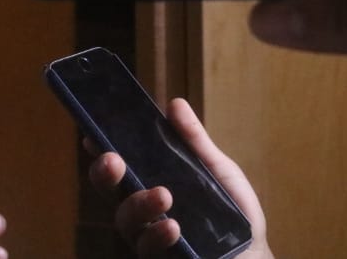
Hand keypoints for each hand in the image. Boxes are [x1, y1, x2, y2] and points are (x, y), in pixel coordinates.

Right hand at [88, 98, 272, 258]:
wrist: (254, 254)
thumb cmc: (234, 213)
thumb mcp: (217, 170)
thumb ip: (194, 141)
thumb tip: (175, 103)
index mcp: (149, 183)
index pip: (117, 167)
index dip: (100, 150)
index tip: (92, 135)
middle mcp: (142, 210)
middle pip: (110, 192)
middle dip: (104, 174)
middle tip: (113, 160)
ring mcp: (149, 237)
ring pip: (126, 221)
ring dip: (139, 204)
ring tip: (163, 194)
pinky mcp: (161, 258)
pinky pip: (148, 249)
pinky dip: (157, 235)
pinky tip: (172, 226)